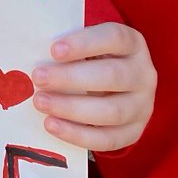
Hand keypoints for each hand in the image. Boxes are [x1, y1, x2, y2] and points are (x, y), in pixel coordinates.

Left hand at [30, 23, 155, 151]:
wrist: (119, 88)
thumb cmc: (93, 58)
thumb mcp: (87, 45)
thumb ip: (68, 47)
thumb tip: (33, 53)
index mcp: (133, 44)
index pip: (114, 38)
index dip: (85, 43)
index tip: (54, 50)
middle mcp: (144, 74)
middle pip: (112, 76)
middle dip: (71, 78)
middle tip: (38, 77)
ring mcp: (143, 106)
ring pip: (112, 111)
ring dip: (71, 108)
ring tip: (40, 102)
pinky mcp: (134, 132)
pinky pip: (108, 139)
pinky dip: (77, 134)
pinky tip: (52, 125)